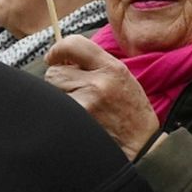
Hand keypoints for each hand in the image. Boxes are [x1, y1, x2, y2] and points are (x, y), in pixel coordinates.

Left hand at [45, 35, 160, 159]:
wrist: (141, 146)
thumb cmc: (131, 113)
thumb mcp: (123, 79)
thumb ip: (96, 65)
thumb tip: (62, 57)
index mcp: (113, 69)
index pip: (73, 44)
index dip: (58, 50)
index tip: (54, 58)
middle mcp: (98, 83)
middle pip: (54, 73)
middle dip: (59, 82)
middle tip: (73, 93)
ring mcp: (85, 103)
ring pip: (50, 93)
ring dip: (58, 99)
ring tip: (77, 109)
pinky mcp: (75, 121)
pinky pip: (54, 111)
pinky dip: (59, 115)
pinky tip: (74, 122)